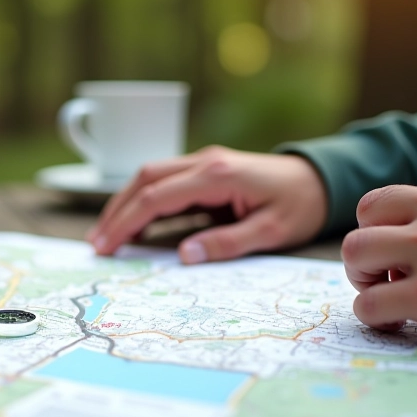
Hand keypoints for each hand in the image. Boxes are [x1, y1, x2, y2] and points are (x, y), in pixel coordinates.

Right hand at [88, 146, 328, 262]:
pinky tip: (132, 221)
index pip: (157, 196)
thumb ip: (227, 243)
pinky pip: (163, 180)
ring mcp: (203, 161)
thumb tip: (184, 255)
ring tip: (105, 235)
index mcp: (217, 175)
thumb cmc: (300, 206)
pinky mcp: (205, 168)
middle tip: (97, 245)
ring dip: (124, 203)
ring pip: (149, 175)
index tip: (107, 247)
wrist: (320, 178)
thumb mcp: (271, 231)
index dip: (127, 222)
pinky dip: (142, 199)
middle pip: (144, 179)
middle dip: (116, 211)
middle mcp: (204, 161)